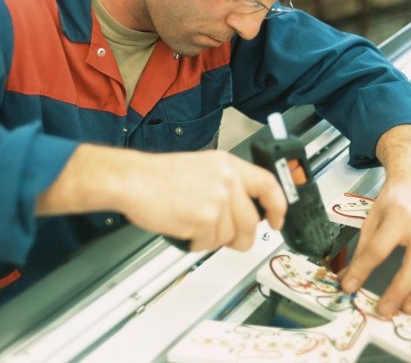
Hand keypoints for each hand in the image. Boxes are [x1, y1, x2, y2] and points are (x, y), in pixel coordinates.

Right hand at [37, 145, 286, 252]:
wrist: (132, 180)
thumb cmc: (158, 176)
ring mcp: (217, 200)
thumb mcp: (202, 168)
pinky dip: (196, 243)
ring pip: (230, 236)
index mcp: (229, 165)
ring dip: (212, 239)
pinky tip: (183, 228)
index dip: (278, 207)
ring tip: (193, 225)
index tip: (277, 220)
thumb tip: (244, 211)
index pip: (269, 185)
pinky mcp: (204, 219)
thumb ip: (227, 185)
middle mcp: (227, 180)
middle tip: (231, 240)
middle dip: (242, 238)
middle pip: (252, 222)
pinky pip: (209, 244)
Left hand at [338, 125, 410, 314]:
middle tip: (383, 309)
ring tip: (407, 309)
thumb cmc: (393, 201)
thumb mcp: (372, 218)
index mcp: (398, 217)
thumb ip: (361, 249)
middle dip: (398, 291)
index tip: (349, 286)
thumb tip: (347, 278)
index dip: (362, 270)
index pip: (378, 249)